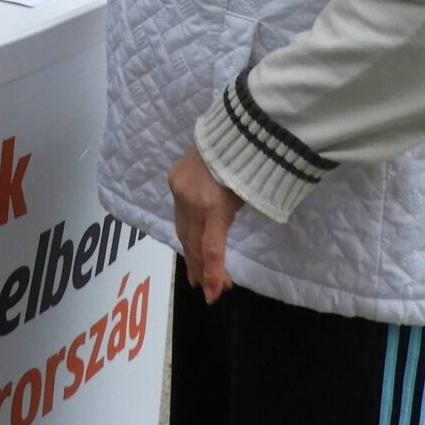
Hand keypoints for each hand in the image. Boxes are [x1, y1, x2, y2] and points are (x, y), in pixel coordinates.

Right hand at [169, 144, 242, 303]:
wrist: (234, 129)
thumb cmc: (251, 164)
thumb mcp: (247, 198)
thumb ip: (229, 220)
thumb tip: (218, 242)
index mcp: (214, 206)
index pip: (211, 249)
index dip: (213, 274)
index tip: (213, 295)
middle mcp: (192, 201)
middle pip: (193, 243)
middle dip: (202, 269)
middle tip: (207, 288)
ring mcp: (179, 189)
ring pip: (182, 229)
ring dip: (190, 252)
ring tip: (196, 274)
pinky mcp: (173, 179)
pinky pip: (178, 210)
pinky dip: (185, 228)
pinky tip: (188, 239)